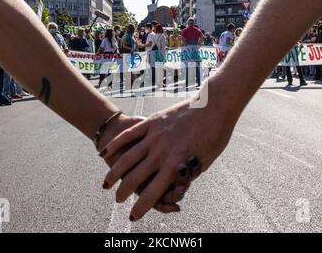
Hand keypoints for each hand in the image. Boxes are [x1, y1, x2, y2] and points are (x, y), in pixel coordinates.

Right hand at [101, 97, 235, 220]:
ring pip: (128, 158)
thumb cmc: (215, 136)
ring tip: (106, 184)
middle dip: (124, 192)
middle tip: (117, 200)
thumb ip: (187, 173)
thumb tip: (176, 185)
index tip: (133, 216)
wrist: (215, 104)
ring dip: (115, 173)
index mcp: (177, 165)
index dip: (141, 208)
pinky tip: (105, 153)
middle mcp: (162, 152)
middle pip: (136, 178)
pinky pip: (130, 135)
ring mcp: (155, 136)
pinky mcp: (152, 121)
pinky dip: (116, 145)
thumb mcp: (204, 161)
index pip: (153, 194)